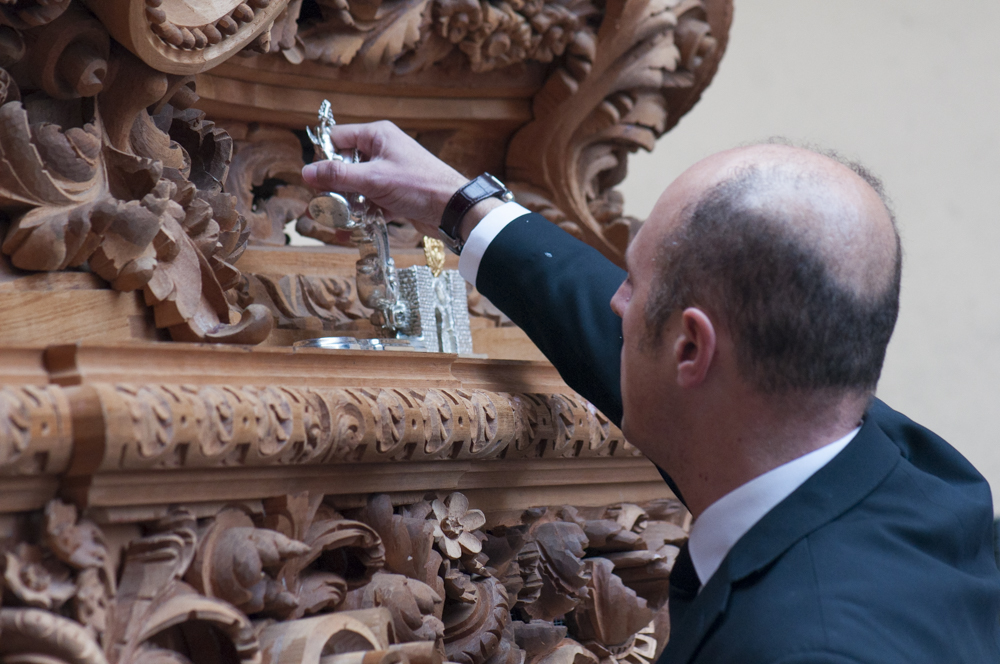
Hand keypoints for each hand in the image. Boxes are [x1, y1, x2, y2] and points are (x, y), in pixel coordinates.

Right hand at [301, 121, 467, 237]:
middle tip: (319, 206)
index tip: (314, 179)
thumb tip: (306, 171)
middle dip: (331, 188)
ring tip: (329, 222)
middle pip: (344, 165)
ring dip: (344, 204)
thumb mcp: (374, 179)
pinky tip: (347, 232)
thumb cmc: (419, 186)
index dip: (323, 157)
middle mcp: (382, 150)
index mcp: (377, 135)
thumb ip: (338, 176)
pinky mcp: (395, 194)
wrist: (454, 209)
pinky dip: (360, 215)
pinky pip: (370, 202)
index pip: (337, 138)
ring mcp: (389, 173)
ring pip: (356, 186)